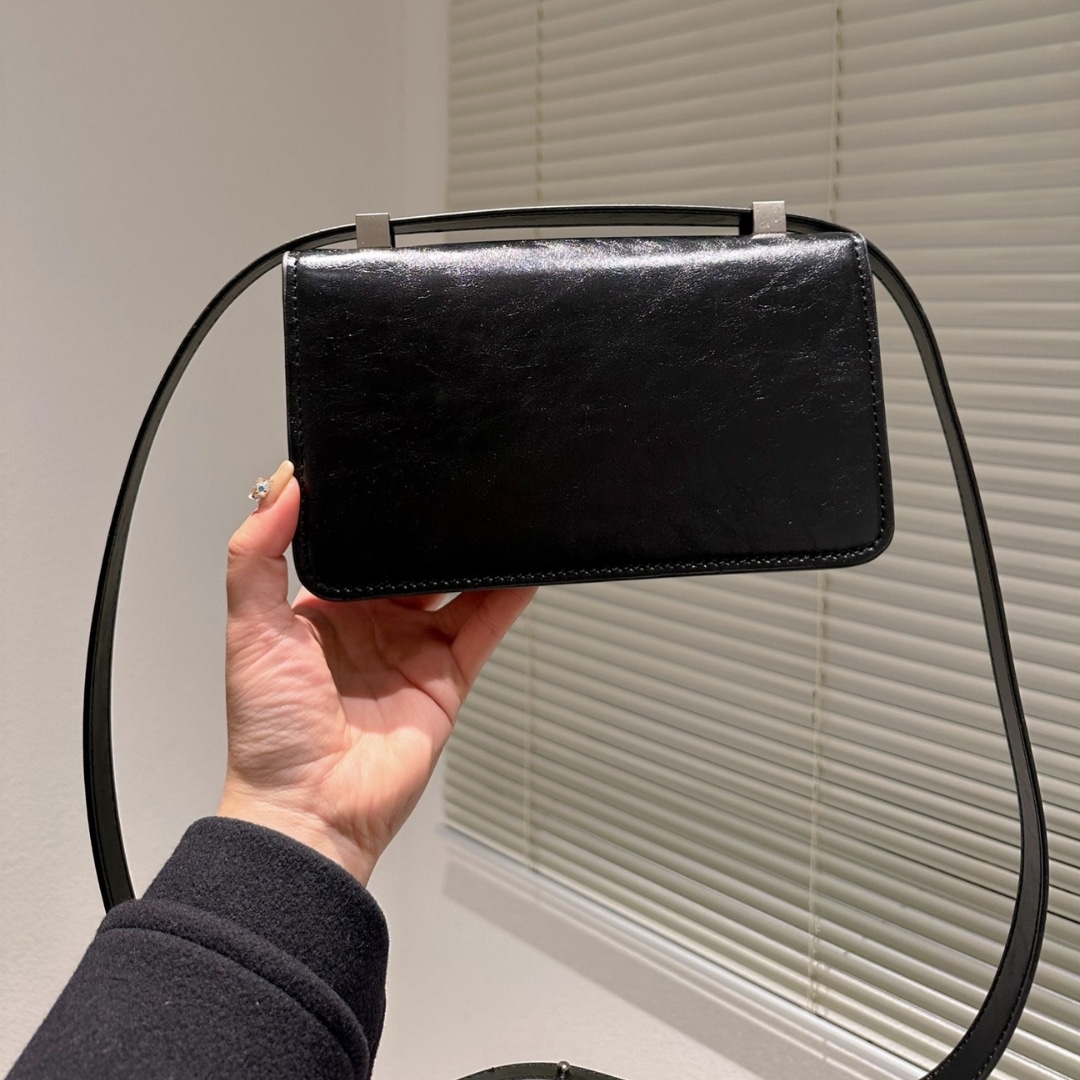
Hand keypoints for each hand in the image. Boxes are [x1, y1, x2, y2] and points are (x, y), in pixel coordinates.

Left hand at [218, 461, 534, 883]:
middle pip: (412, 568)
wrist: (311, 809)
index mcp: (322, 612)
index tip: (391, 481)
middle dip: (431, 535)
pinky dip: (506, 601)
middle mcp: (370, 629)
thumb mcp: (249, 630)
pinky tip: (521, 572)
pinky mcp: (446, 680)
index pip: (358, 550)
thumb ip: (256, 556)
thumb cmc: (271, 735)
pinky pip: (483, 630)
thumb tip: (277, 488)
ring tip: (494, 521)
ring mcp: (411, 653)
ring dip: (475, 559)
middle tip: (452, 494)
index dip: (374, 519)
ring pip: (455, 592)